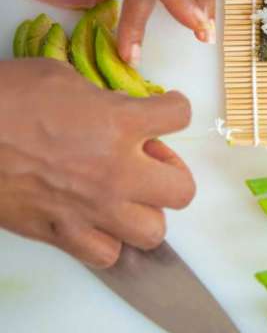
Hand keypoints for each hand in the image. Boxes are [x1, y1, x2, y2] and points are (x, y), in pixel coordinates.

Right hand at [0, 59, 195, 267]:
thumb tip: (120, 111)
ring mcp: (91, 209)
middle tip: (147, 162)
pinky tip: (93, 218)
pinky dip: (106, 240)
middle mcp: (116, 171)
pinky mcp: (61, 234)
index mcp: (119, 123)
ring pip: (153, 231)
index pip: (180, 116)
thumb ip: (103, 98)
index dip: (174, 109)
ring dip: (144, 211)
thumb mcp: (60, 78)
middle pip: (183, 190)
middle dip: (171, 174)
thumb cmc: (4, 96)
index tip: (164, 110)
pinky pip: (107, 255)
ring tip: (124, 195)